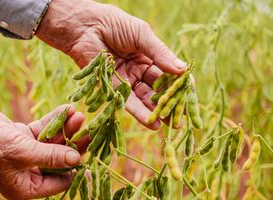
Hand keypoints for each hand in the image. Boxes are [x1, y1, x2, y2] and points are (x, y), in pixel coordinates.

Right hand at [0, 103, 86, 198]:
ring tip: (79, 115)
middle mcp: (28, 173)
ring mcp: (27, 154)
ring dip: (66, 129)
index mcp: (27, 188)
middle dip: (74, 144)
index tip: (92, 153)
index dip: (76, 168)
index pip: (60, 181)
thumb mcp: (24, 153)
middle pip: (59, 159)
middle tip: (90, 130)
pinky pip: (44, 131)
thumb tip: (77, 160)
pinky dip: (54, 121)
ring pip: (53, 142)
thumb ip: (52, 157)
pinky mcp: (24, 138)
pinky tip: (66, 109)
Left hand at [37, 0, 186, 129]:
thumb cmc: (114, 24)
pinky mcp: (112, 88)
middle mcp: (137, 71)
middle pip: (157, 90)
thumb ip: (160, 53)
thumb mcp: (142, 36)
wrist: (85, 26)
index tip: (189, 97)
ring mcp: (125, 80)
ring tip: (169, 125)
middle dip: (168, 103)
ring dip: (156, 112)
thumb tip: (183, 70)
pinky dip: (140, 113)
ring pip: (144, 98)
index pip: (167, 73)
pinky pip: (127, 102)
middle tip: (181, 118)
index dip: (177, 85)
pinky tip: (152, 123)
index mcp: (148, 56)